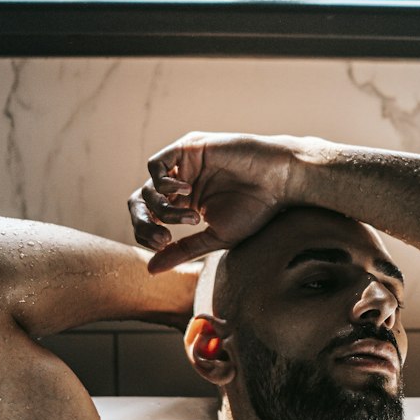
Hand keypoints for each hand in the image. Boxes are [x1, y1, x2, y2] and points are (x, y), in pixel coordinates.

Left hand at [128, 132, 301, 272]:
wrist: (279, 181)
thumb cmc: (256, 209)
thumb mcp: (215, 236)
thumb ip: (183, 250)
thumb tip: (150, 270)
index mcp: (184, 204)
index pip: (148, 218)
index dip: (146, 233)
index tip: (164, 245)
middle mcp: (180, 184)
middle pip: (140, 203)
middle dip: (143, 223)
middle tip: (162, 239)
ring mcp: (183, 165)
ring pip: (148, 188)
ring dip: (164, 209)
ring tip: (193, 219)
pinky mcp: (187, 148)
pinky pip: (156, 165)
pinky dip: (163, 184)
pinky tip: (187, 192)